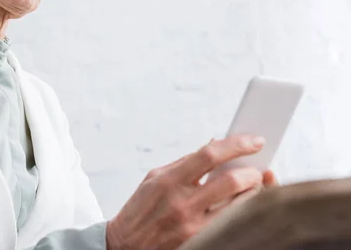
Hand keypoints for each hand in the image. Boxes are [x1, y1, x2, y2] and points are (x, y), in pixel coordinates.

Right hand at [106, 135, 266, 249]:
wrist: (125, 246)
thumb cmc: (139, 211)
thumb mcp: (154, 179)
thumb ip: (184, 162)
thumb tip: (213, 144)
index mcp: (169, 180)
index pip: (210, 155)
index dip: (236, 145)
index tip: (254, 141)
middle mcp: (182, 203)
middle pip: (232, 181)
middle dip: (252, 173)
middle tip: (255, 170)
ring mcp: (193, 227)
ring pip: (239, 206)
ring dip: (252, 194)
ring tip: (251, 189)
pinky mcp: (200, 243)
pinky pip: (232, 225)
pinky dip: (241, 213)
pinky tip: (241, 207)